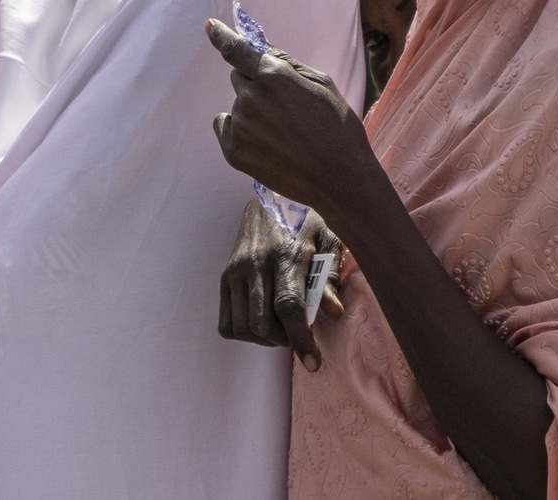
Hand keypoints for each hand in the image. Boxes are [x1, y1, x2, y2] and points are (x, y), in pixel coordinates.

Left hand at [205, 19, 378, 223]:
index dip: (222, 36)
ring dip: (252, 111)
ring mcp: (240, 126)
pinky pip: (225, 126)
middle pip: (240, 79)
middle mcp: (250, 97)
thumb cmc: (338, 128)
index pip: (238, 50)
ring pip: (237, 105)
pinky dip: (239, 130)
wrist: (339, 179)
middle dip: (256, 85)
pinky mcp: (233, 151)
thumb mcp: (322, 85)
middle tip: (283, 107)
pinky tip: (264, 143)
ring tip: (281, 133)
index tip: (210, 27)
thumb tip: (263, 49)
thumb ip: (288, 64)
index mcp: (274, 76)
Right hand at [218, 197, 343, 370]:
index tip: (313, 364)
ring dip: (265, 340)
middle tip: (301, 337)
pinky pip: (227, 322)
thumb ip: (332, 275)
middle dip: (284, 342)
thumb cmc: (306, 217)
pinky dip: (245, 332)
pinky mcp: (224, 276)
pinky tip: (263, 321)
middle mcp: (255, 264)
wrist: (268, 194)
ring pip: (243, 327)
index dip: (301, 340)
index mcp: (285, 254)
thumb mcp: (329, 237)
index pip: (288, 307)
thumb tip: (333, 311)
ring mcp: (235, 271)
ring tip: (283, 328)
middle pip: (262, 324)